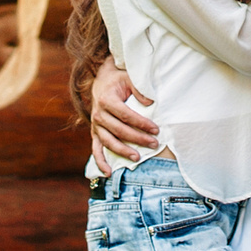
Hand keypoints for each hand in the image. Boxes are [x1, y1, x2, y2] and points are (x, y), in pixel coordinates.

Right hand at [89, 60, 156, 174]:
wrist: (102, 81)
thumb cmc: (119, 80)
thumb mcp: (129, 78)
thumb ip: (139, 89)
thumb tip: (149, 103)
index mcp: (107, 100)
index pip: (126, 115)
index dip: (141, 123)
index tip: (156, 129)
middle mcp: (98, 114)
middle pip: (119, 130)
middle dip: (138, 138)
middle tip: (154, 144)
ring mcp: (95, 125)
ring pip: (109, 142)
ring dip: (123, 151)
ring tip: (138, 158)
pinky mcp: (94, 132)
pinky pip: (96, 149)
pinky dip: (100, 162)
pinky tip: (108, 173)